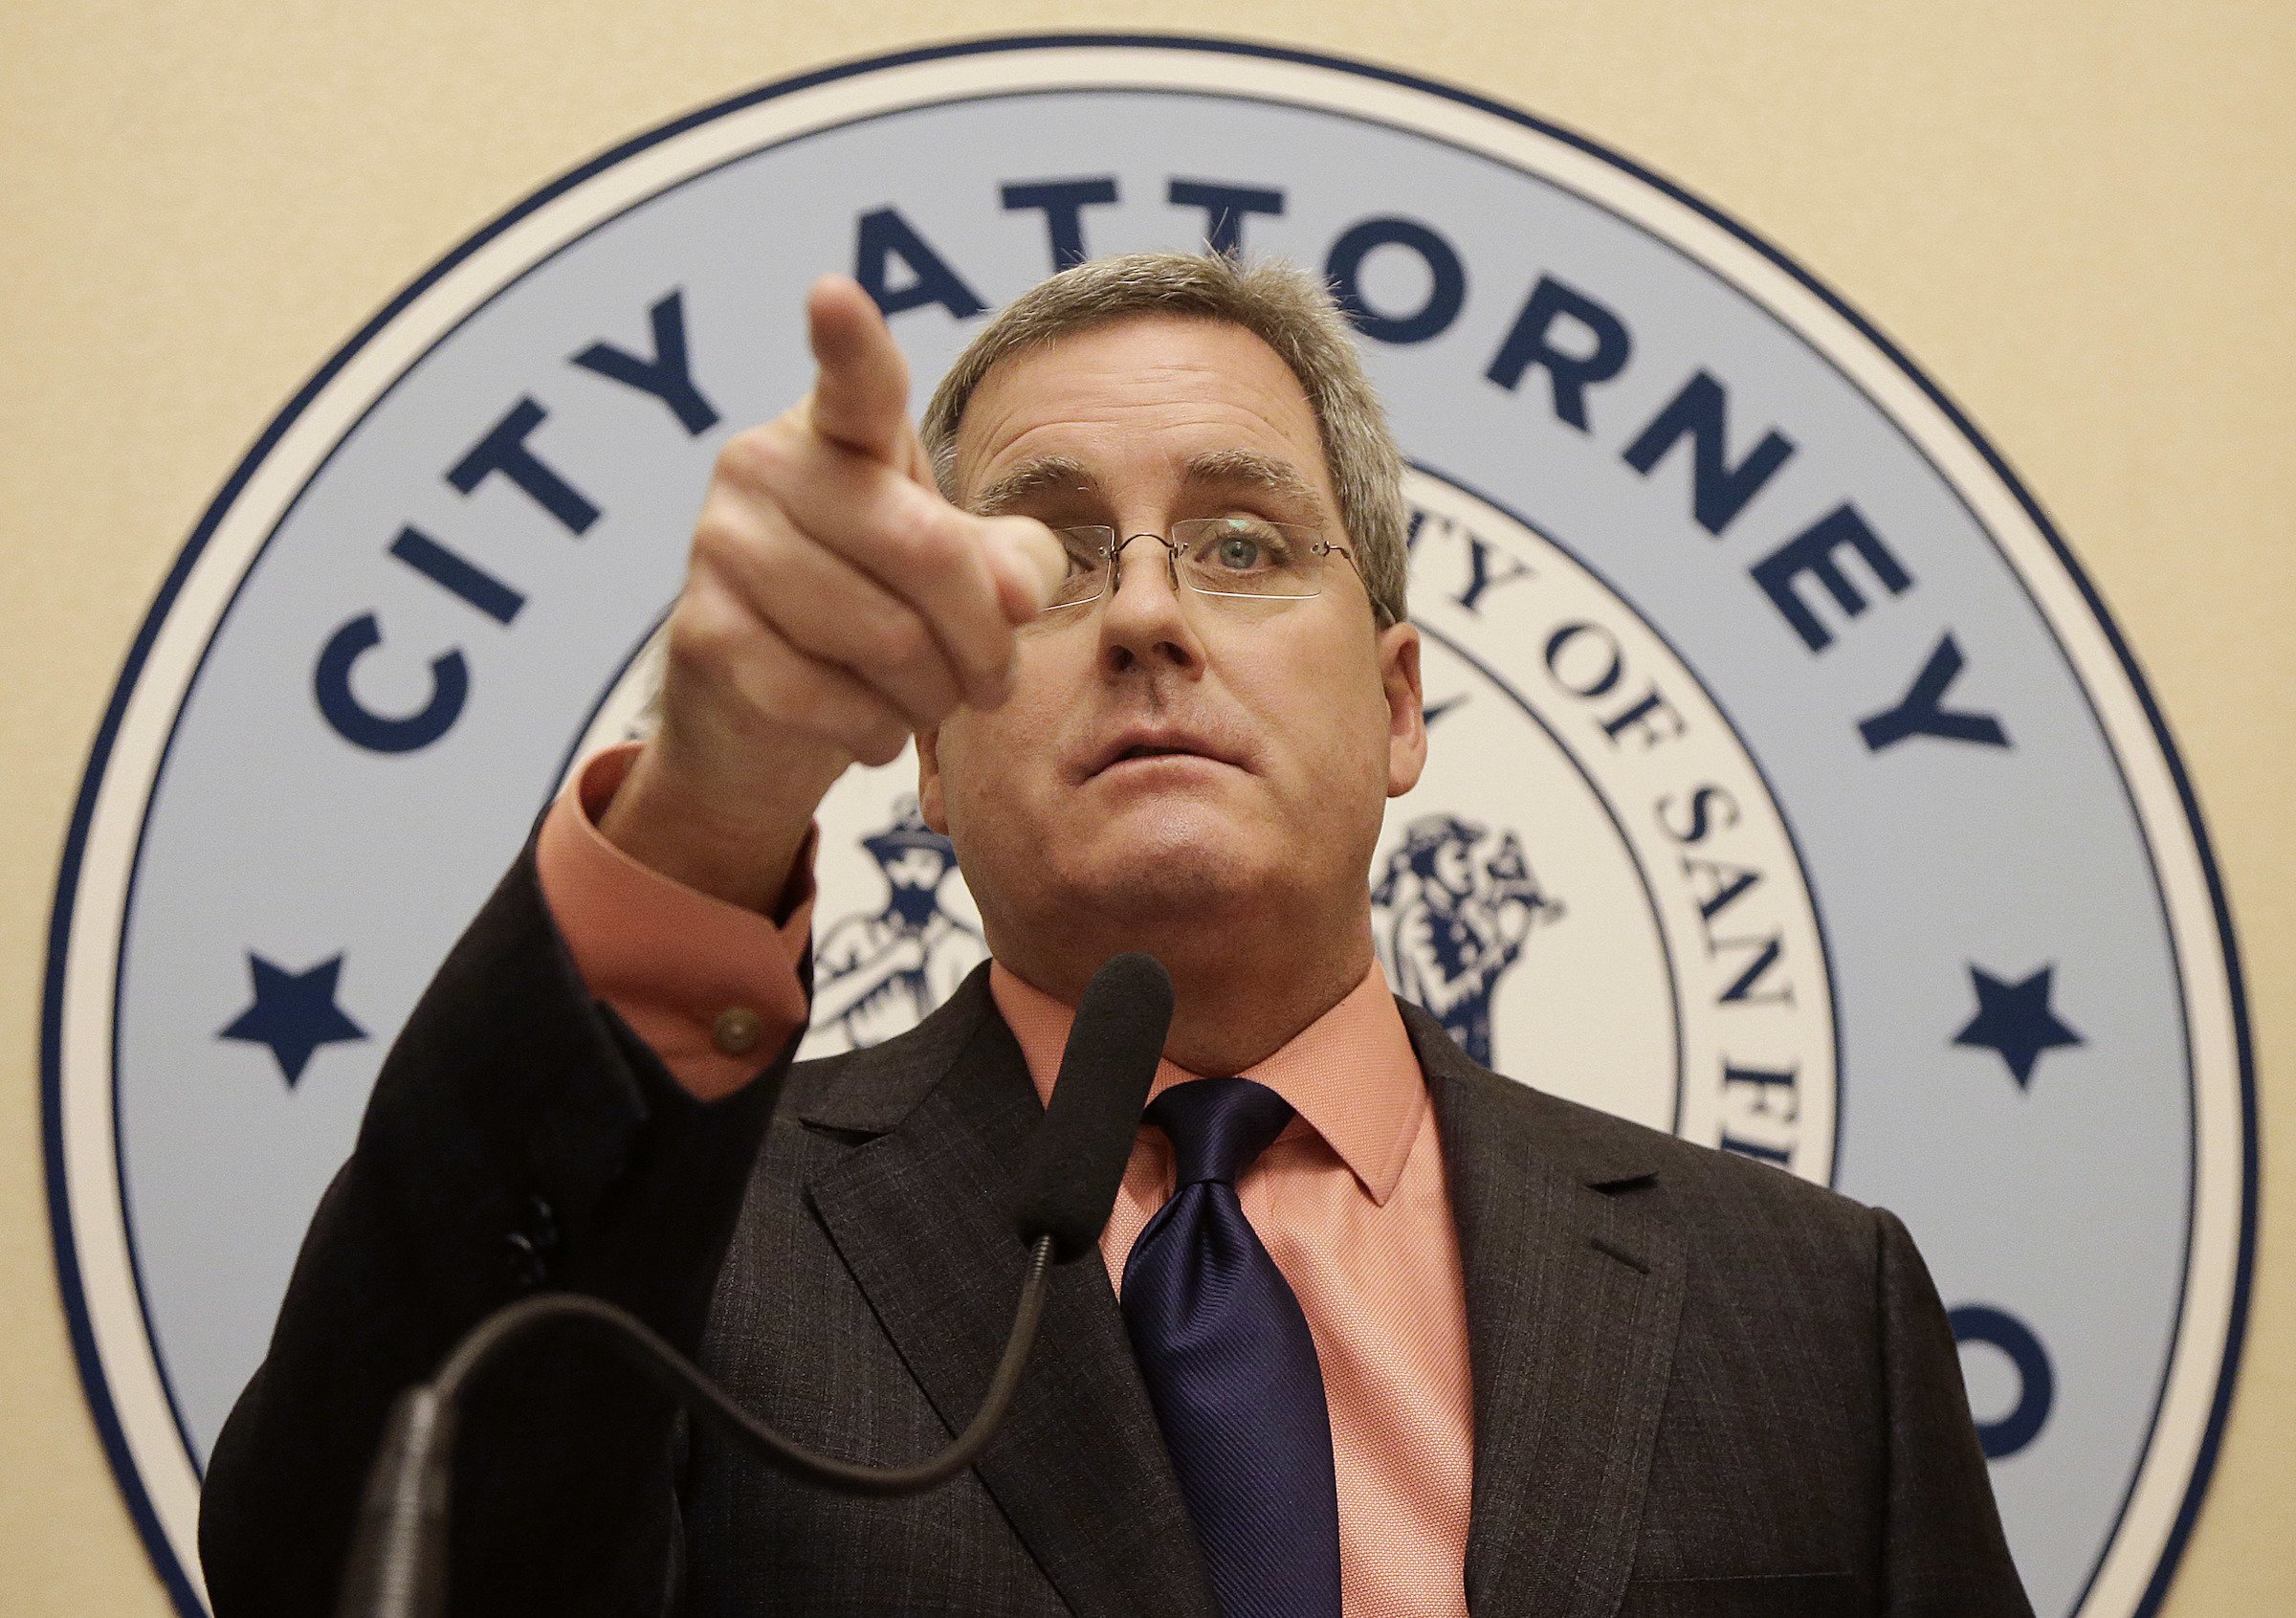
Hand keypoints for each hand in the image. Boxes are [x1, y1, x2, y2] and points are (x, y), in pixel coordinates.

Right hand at [599, 277, 1063, 912]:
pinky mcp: (703, 633)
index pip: (856, 385)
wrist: (760, 713)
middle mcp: (763, 466)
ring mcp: (720, 546)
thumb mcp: (951, 573)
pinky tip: (870, 727)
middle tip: (997, 682)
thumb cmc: (874, 613)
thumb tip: (1017, 592)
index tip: (832, 295)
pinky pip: (832, 700)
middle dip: (987, 641)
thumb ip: (1003, 563)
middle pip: (926, 553)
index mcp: (835, 432)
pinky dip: (876, 733)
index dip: (849, 345)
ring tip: (928, 702)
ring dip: (933, 698)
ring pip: (887, 640)